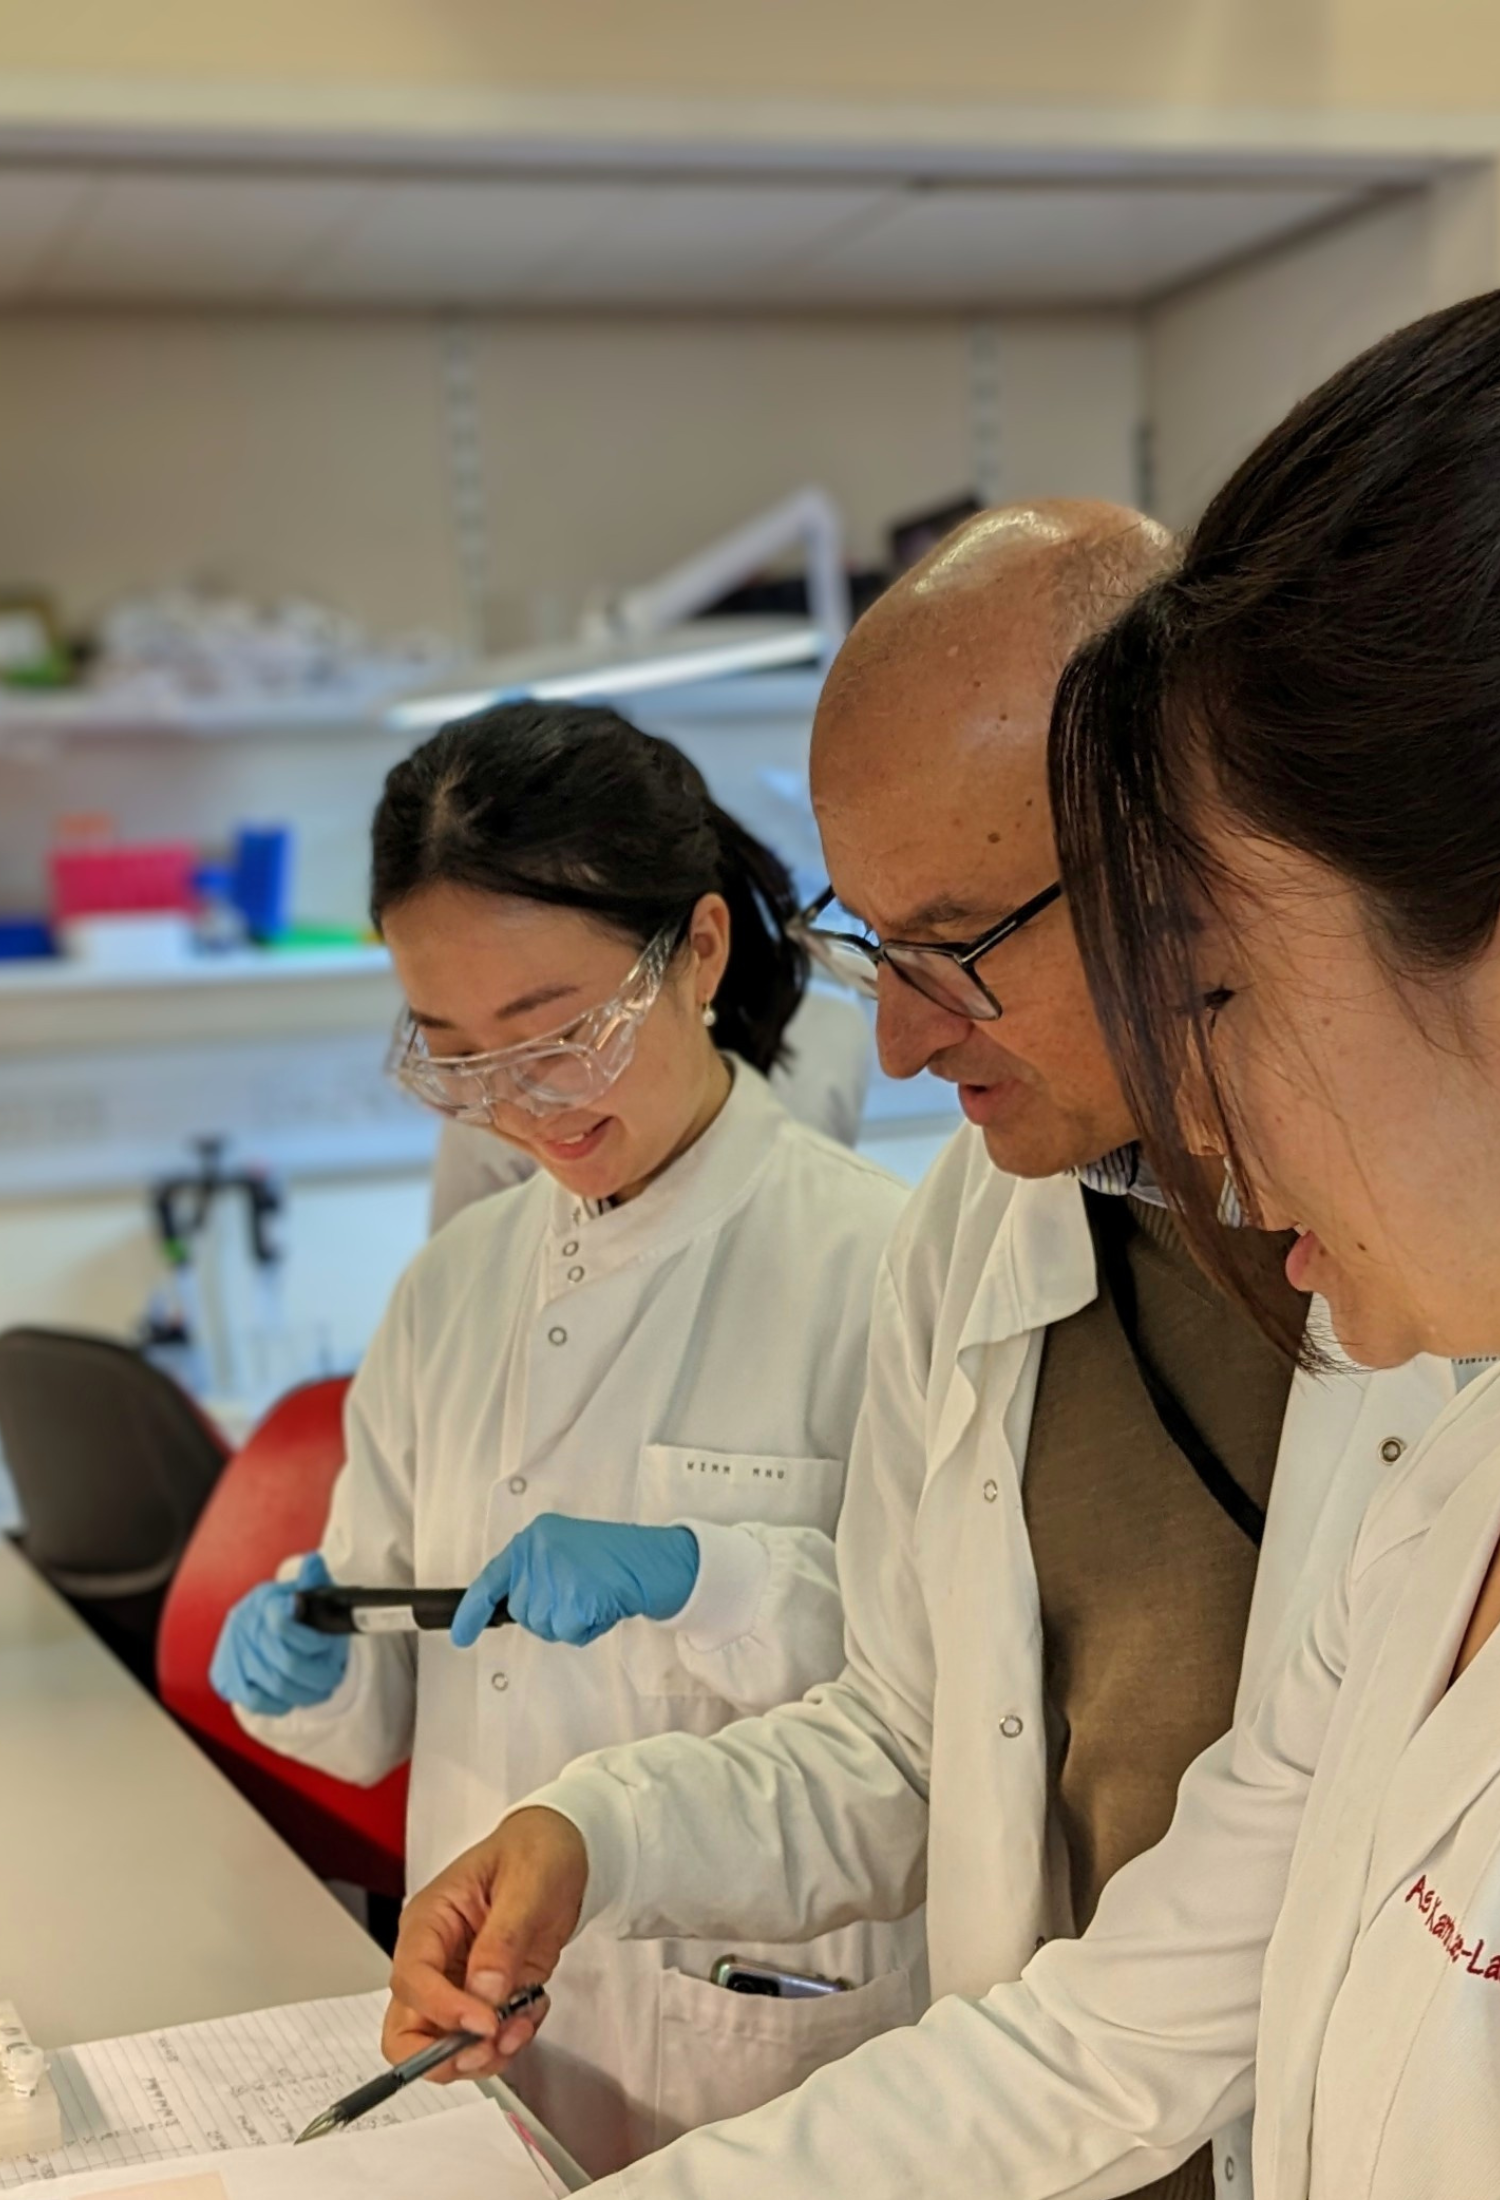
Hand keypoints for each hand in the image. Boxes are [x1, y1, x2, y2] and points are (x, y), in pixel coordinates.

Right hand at [209, 1553, 349, 1715]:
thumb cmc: (291, 1607)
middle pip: (287, 1663)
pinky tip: (292, 1696)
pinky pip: (255, 1701)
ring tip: (322, 1688)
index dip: (313, 1642)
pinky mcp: (225, 1677)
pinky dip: (279, 1703)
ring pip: (276, 1686)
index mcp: (265, 1600)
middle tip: (334, 1675)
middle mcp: (244, 1625)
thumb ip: (313, 1578)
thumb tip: (314, 1563)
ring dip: (306, 1693)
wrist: (258, 1623)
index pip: (283, 1626)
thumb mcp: (307, 1588)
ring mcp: (233, 1653)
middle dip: (319, 1674)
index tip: (329, 1646)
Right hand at [384, 1808, 587, 2080]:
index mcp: (430, 1920)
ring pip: (442, 2047)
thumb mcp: (527, 1883)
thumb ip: (503, 1939)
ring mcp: (458, 1983)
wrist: (564, 1850)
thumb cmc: (536, 1852)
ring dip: (483, 2054)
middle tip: (488, 2047)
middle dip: (443, 2054)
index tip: (485, 2023)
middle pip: (406, 2030)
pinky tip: (532, 2011)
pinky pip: (481, 2041)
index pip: (412, 1978)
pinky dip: (507, 2042)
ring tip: (523, 2024)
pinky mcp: (485, 1999)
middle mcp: (434, 1958)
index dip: (442, 2010)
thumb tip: (484, 1992)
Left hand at [452, 1514, 699, 1647]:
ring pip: (544, 1626)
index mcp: (532, 1539)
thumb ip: (536, 1572)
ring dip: (569, 1622)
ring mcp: (555, 1576)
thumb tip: (510, 1606)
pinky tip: (603, 1606)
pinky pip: (568, 1633)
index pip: (492, 1578)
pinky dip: (587, 1628)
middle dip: (548, 1612)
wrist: (650, 1559)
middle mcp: (538, 1554)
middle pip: (523, 1611)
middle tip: (580, 1591)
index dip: (472, 1610)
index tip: (460, 1635)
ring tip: (593, 1596)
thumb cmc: (611, 1558)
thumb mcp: (564, 1550)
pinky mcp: (574, 1599)